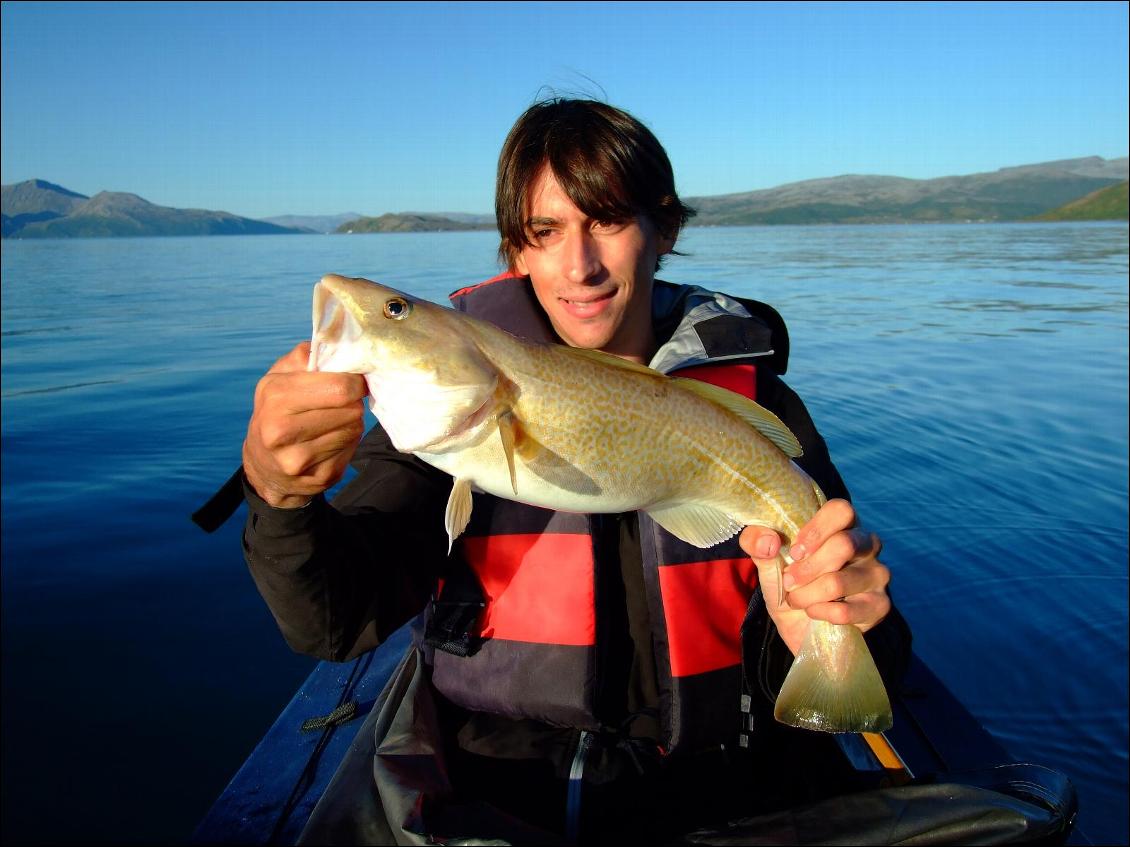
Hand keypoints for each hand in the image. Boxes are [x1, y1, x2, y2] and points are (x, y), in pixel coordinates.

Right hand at [242, 341, 367, 507]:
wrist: (264, 466)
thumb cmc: (277, 411)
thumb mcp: (279, 376)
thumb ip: (306, 355)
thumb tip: (340, 344)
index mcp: (275, 396)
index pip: (340, 386)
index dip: (354, 382)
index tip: (352, 382)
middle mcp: (281, 430)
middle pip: (351, 409)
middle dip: (352, 403)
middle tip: (342, 403)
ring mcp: (298, 459)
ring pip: (354, 430)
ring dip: (350, 423)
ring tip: (332, 422)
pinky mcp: (318, 478)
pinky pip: (351, 451)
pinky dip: (346, 443)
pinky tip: (329, 441)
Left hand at [739, 499, 890, 655]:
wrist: (802, 628)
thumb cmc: (790, 585)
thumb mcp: (767, 563)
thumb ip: (757, 543)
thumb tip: (768, 541)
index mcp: (842, 526)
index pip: (841, 510)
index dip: (816, 530)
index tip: (794, 552)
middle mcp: (867, 545)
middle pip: (844, 544)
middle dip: (807, 568)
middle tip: (789, 581)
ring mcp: (877, 575)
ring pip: (839, 581)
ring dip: (807, 594)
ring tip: (796, 600)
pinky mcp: (879, 605)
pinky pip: (845, 611)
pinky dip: (820, 613)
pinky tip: (814, 613)